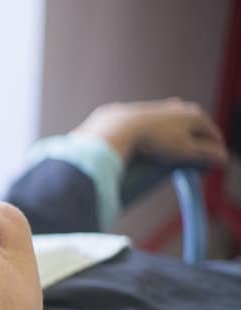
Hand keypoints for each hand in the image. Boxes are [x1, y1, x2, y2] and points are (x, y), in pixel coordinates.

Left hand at [75, 97, 227, 163]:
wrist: (118, 130)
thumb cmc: (154, 141)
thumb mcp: (185, 152)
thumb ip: (207, 155)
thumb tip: (223, 160)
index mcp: (194, 115)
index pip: (213, 136)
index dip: (212, 155)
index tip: (205, 170)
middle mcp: (178, 107)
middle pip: (193, 131)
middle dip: (194, 148)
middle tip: (188, 166)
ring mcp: (158, 108)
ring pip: (172, 129)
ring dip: (174, 143)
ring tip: (168, 159)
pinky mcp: (138, 114)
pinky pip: (151, 129)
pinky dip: (153, 139)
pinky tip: (148, 148)